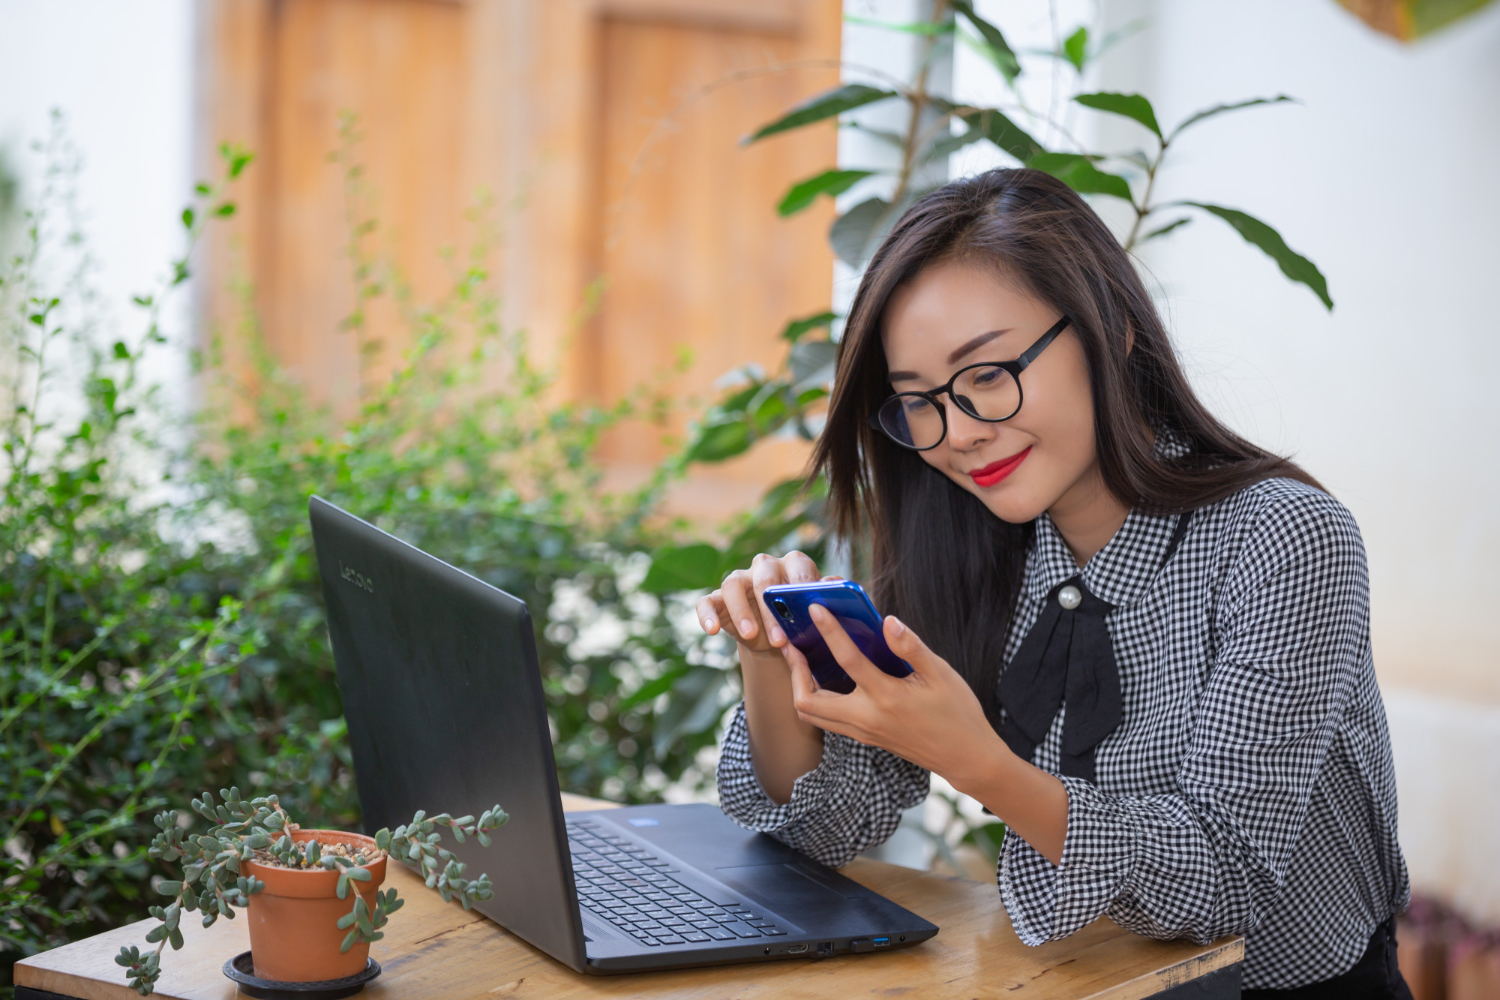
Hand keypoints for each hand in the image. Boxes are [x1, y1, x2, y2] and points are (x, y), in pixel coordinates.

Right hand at [695, 551, 838, 654]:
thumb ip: (829, 598)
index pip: (798, 567)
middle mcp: (764, 567)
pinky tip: (712, 631)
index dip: (800, 589)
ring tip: (750, 635)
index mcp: (794, 564)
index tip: (805, 611)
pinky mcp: (717, 598)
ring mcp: (739, 580)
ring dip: (740, 611)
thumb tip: (837, 585)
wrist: (778, 641)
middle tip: (780, 640)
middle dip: (771, 609)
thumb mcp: (819, 613)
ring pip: (733, 585)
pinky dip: (707, 615)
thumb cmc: (803, 621)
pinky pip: (707, 602)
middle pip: (764, 578)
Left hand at [782, 605, 1004, 787]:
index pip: (847, 660)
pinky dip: (816, 699)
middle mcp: (867, 719)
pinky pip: (827, 720)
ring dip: (801, 688)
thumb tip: (887, 621)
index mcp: (886, 698)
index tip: (816, 609)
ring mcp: (863, 732)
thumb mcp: (941, 673)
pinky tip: (823, 678)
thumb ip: (911, 646)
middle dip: (795, 672)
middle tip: (793, 644)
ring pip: (812, 715)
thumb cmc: (957, 713)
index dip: (829, 630)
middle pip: (808, 702)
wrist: (966, 757)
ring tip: (801, 660)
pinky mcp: (865, 737)